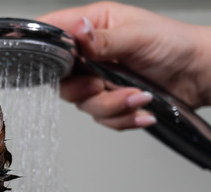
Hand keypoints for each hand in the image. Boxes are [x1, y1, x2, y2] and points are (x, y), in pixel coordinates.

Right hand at [37, 2, 210, 129]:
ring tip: (139, 97)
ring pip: (84, 103)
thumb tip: (77, 31)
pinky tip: (143, 108)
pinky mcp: (111, 99)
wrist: (201, 73)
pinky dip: (124, 117)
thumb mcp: (138, 35)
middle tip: (102, 85)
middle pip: (62, 79)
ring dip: (113, 105)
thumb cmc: (176, 44)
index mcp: (93, 26)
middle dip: (85, 89)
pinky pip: (103, 118)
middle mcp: (91, 54)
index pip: (54, 32)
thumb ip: (103, 39)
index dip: (43, 46)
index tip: (46, 61)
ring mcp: (100, 78)